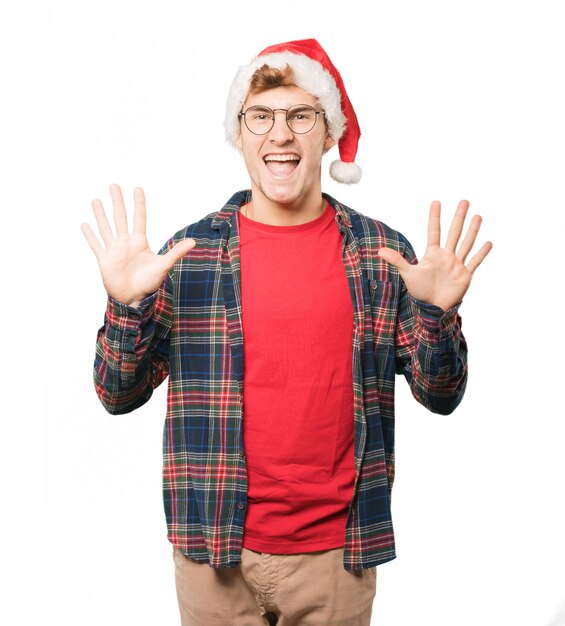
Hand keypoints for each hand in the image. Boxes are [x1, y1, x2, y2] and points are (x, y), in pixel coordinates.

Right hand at [81, 184, 195, 307]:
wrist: (134, 298)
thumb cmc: (149, 282)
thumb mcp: (164, 265)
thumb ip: (176, 252)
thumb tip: (193, 242)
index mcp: (139, 242)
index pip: (139, 218)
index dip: (139, 204)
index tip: (138, 189)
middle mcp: (126, 243)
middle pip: (121, 218)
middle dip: (118, 202)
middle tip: (114, 185)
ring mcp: (114, 251)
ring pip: (106, 228)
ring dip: (100, 215)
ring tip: (96, 201)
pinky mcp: (104, 261)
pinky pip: (96, 245)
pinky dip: (90, 236)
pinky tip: (84, 224)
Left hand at [377, 200, 492, 310]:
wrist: (432, 307)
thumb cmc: (419, 290)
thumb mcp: (407, 273)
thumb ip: (396, 260)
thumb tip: (379, 251)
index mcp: (432, 253)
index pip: (434, 231)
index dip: (434, 217)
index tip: (436, 202)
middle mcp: (446, 256)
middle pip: (453, 233)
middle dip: (458, 217)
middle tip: (464, 201)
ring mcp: (457, 264)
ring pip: (466, 243)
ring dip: (472, 230)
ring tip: (478, 216)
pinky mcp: (465, 275)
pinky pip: (475, 262)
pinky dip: (481, 253)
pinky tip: (488, 242)